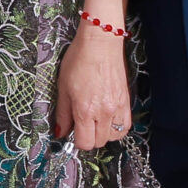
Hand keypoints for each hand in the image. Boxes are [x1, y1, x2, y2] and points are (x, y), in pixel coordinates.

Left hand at [52, 22, 132, 152]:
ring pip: (113, 137)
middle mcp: (104, 112)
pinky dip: (117, 128)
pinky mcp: (127, 102)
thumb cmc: (78, 61)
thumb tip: (60, 132)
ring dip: (103, 134)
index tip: (72, 132)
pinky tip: (108, 119)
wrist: (100, 45)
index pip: (85, 143)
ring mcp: (117, 108)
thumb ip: (63, 113)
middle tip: (81, 124)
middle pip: (98, 142)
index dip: (76, 140)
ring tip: (95, 121)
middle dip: (88, 137)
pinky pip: (125, 126)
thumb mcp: (63, 87)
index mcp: (85, 110)